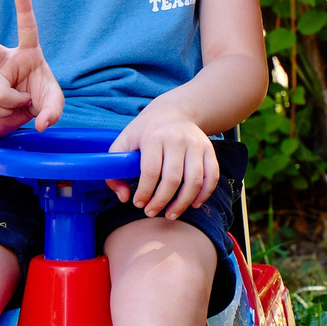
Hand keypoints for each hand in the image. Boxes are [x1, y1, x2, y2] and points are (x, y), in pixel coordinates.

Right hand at [0, 0, 63, 129]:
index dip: (24, 10)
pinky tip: (6, 107)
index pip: (28, 29)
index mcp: (28, 52)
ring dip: (12, 106)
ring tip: (19, 102)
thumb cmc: (39, 95)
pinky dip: (3, 113)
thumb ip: (53, 112)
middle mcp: (5, 59)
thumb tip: (41, 125)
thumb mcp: (52, 102)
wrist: (18, 109)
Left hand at [109, 99, 218, 219]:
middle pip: (172, 178)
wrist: (174, 111)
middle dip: (161, 201)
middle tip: (151, 212)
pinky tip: (193, 204)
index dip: (144, 192)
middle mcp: (176, 139)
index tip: (138, 203)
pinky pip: (211, 176)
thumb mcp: (123, 143)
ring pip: (194, 181)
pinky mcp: (208, 150)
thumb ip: (114, 171)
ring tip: (171, 214)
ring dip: (183, 203)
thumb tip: (125, 197)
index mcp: (153, 137)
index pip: (150, 171)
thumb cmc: (145, 132)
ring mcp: (195, 144)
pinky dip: (204, 194)